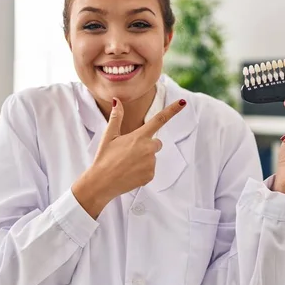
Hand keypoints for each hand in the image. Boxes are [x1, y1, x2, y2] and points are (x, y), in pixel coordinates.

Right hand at [72, 97, 186, 217]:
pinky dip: (142, 170)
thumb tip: (117, 101)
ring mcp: (151, 163)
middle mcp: (148, 149)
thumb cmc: (104, 158)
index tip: (182, 102)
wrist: (101, 183)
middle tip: (130, 152)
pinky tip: (130, 172)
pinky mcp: (150, 175)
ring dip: (144, 158)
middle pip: (157, 142)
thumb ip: (117, 117)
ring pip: (152, 157)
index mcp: (139, 137)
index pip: (159, 119)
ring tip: (127, 164)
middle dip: (147, 145)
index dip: (172, 110)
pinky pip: (150, 169)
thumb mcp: (109, 136)